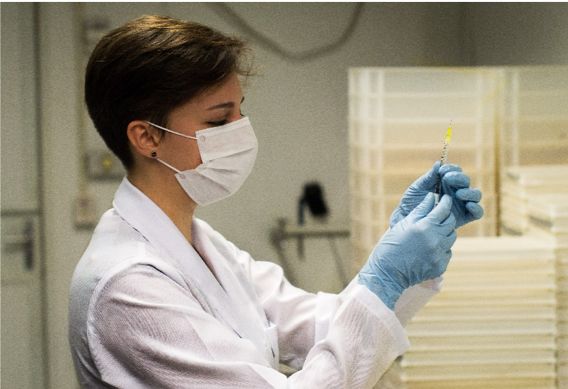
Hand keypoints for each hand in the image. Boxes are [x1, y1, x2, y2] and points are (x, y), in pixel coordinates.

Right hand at [359, 193, 456, 309]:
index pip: (443, 210)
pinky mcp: (440, 266)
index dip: (446, 202)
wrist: (387, 273)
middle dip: (446, 217)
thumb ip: (420, 210)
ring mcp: (439, 255)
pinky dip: (441, 249)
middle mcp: (435, 240)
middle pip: (451, 223)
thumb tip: (431, 196)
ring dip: (444, 233)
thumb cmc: (391, 245)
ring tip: (432, 234)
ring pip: (451, 238)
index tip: (446, 198)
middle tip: (439, 215)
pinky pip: (447, 252)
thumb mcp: (403, 224)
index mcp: (425, 227)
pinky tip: (429, 249)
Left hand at [389, 162, 483, 228]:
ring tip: (459, 194)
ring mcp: (461, 204)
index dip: (452, 169)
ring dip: (469, 192)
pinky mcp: (463, 218)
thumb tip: (438, 163)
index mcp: (446, 182)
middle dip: (459, 178)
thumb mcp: (418, 188)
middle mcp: (455, 192)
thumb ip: (429, 177)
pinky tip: (469, 205)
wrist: (407, 220)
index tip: (442, 171)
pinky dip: (477, 208)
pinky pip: (477, 213)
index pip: (455, 171)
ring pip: (475, 195)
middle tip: (448, 179)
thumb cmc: (411, 202)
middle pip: (466, 181)